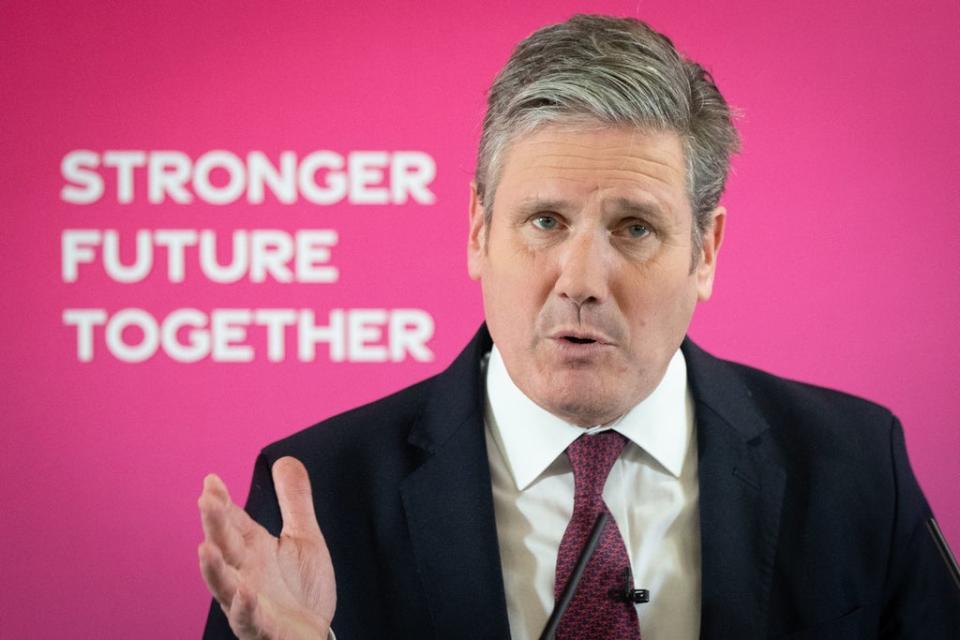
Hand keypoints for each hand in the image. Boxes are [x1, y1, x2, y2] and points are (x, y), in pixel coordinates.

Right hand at [198, 456, 335, 638]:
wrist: (312, 636)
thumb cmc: (302, 589)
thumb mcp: (303, 538)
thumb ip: (294, 501)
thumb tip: (285, 459)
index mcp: (253, 550)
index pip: (232, 521)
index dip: (221, 501)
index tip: (211, 480)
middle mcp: (244, 573)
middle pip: (224, 546)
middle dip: (214, 525)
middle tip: (206, 500)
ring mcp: (249, 603)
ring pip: (225, 585)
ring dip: (213, 568)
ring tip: (205, 547)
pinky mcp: (263, 628)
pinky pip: (249, 619)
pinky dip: (245, 606)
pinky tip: (245, 591)